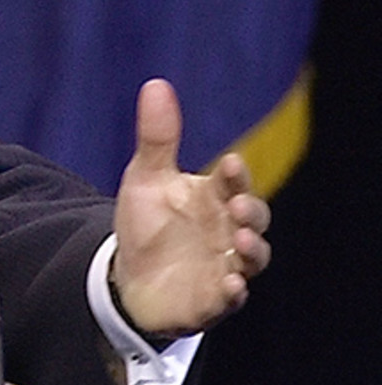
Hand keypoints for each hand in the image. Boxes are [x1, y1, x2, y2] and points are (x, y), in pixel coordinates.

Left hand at [111, 78, 271, 338]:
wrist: (129, 277)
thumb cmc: (148, 223)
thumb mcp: (147, 178)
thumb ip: (157, 138)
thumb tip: (155, 84)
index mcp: (215, 198)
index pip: (234, 182)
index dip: (236, 175)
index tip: (231, 163)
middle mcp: (228, 231)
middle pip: (254, 219)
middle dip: (251, 212)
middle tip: (238, 206)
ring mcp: (224, 266)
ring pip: (253, 259)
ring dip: (253, 251)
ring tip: (243, 243)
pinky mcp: (213, 300)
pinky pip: (230, 299)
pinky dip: (233, 293)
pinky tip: (230, 286)